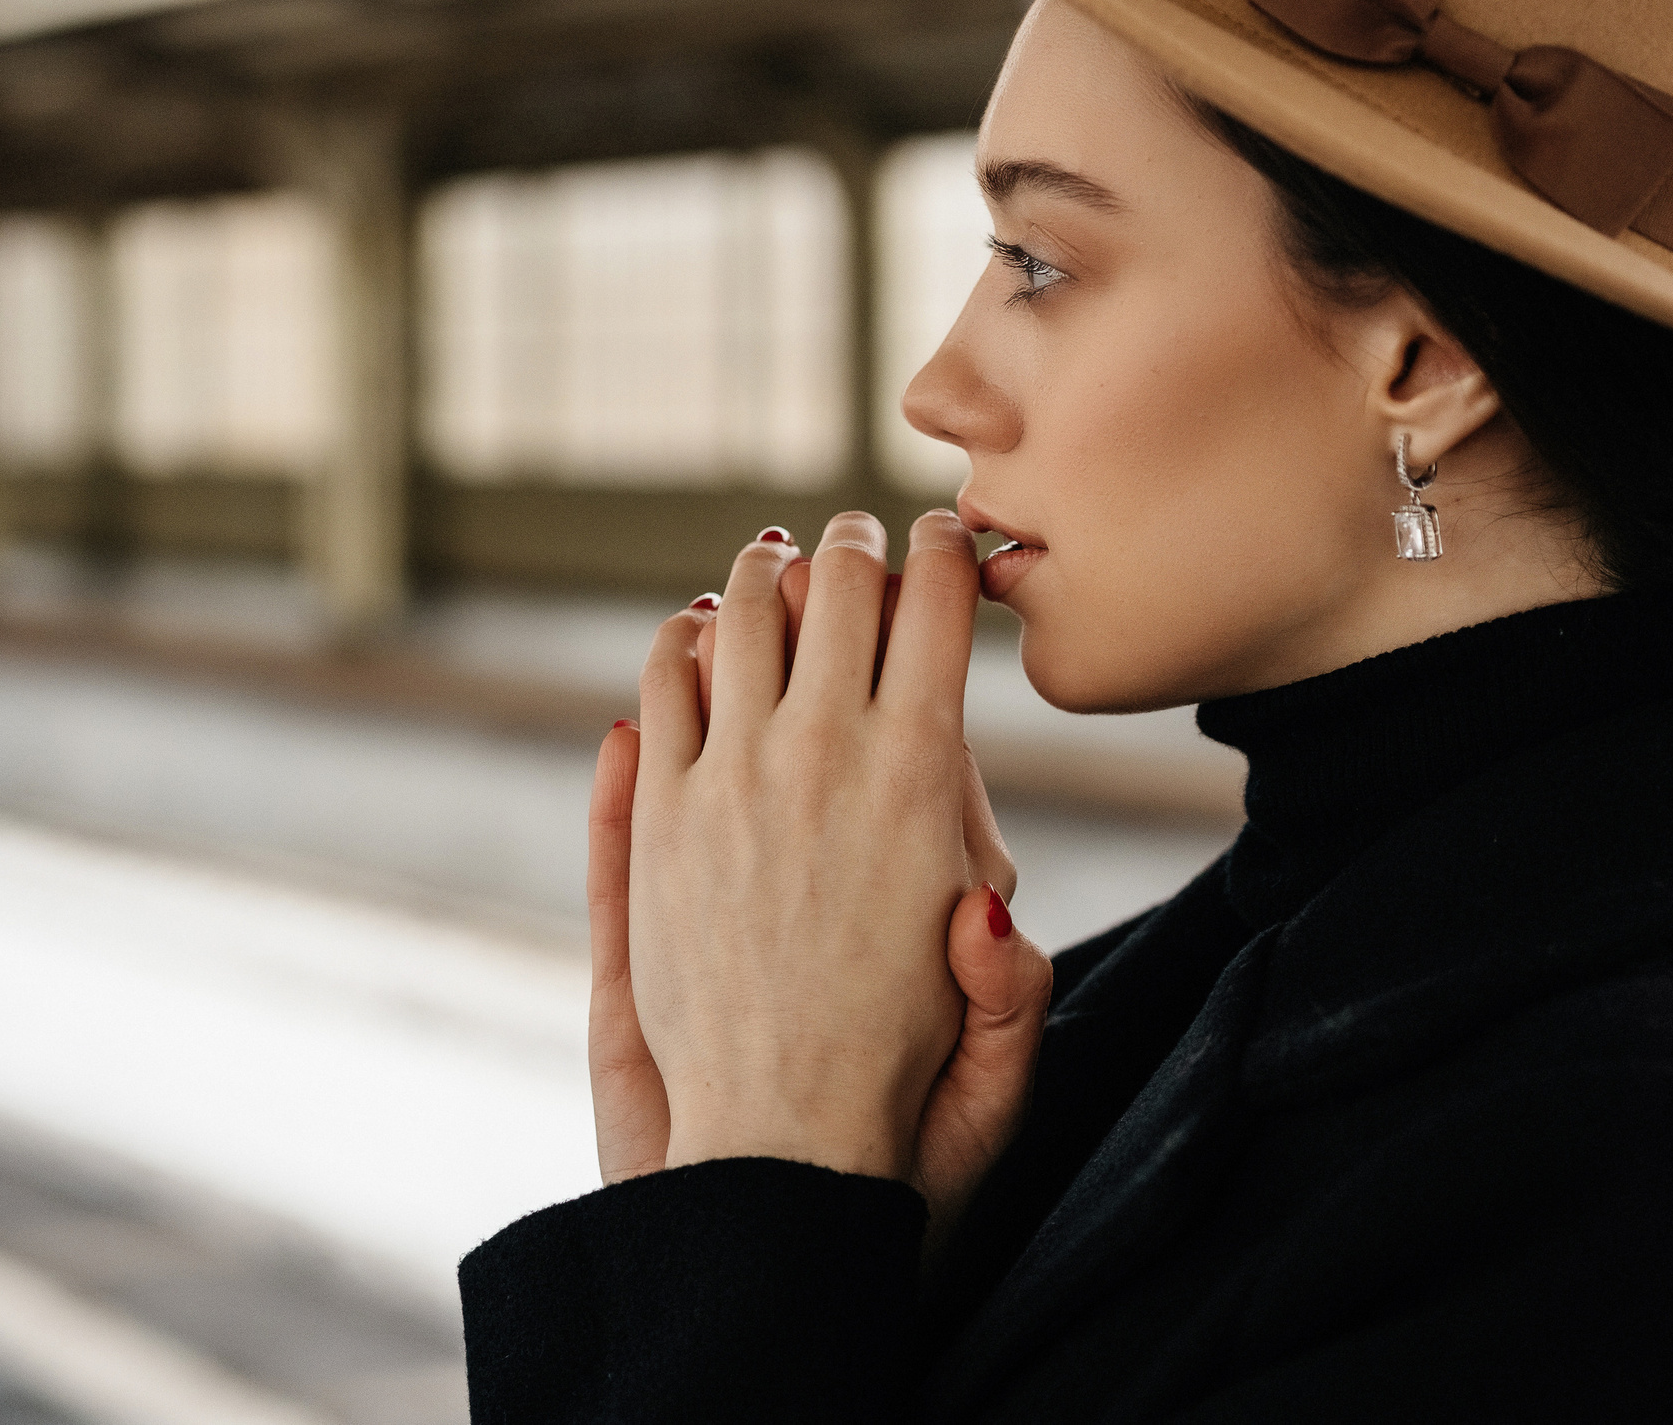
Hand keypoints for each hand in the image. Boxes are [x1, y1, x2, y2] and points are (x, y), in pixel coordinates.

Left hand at [585, 513, 1051, 1241]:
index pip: (935, 605)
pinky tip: (695, 636)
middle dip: (853, 540)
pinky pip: (664, 685)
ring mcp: (731, 776)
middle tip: (856, 533)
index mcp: (919, 775)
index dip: (944, 548)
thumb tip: (986, 897)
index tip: (944, 535)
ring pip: (739, 613)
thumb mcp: (1000, 1014)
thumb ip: (1010, 948)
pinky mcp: (662, 813)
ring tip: (771, 560)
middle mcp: (823, 754)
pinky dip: (682, 641)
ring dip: (760, 572)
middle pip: (838, 582)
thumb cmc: (899, 1077)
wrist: (777, 1138)